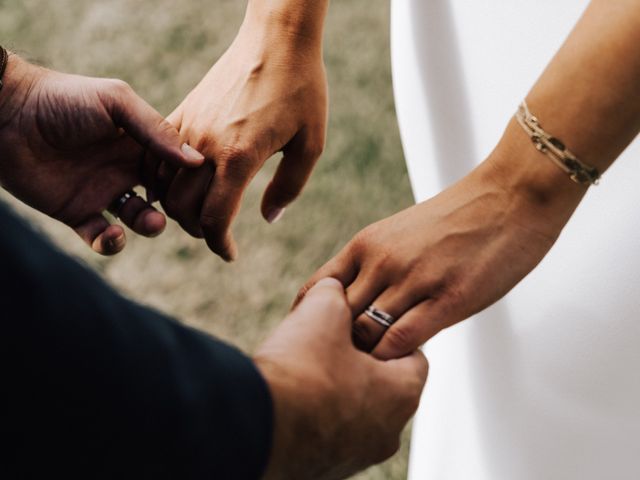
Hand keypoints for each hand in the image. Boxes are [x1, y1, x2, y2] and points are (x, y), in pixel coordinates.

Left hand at [0, 54, 203, 254]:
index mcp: (138, 142)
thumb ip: (156, 130)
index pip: (173, 166)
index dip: (186, 178)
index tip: (199, 187)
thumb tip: (197, 160)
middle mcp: (124, 169)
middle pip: (163, 195)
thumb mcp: (116, 102)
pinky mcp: (77, 213)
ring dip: (149, 226)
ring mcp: (101, 192)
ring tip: (151, 223)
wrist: (6, 115)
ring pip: (137, 218)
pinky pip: (101, 237)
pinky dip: (111, 243)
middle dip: (175, 207)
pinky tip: (112, 235)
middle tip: (182, 213)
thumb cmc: (62, 99)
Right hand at [155, 4, 327, 260]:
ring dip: (177, 208)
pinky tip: (181, 184)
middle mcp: (207, 145)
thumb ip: (289, 188)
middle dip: (198, 231)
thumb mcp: (311, 144)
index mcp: (240, 157)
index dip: (220, 245)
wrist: (276, 40)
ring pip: (164, 185)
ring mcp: (190, 127)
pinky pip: (157, 154)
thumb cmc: (302, 90)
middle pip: (182, 209)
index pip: (214, 219)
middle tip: (217, 233)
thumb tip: (269, 219)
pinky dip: (162, 177)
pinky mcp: (183, 111)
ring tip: (200, 211)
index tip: (230, 254)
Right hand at [255, 278, 427, 479]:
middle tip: (333, 341)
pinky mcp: (328, 468)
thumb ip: (335, 293)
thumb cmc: (300, 372)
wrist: (255, 426)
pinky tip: (294, 393)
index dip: (388, 332)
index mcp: (402, 394)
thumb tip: (332, 286)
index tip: (365, 323)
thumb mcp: (322, 313)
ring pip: (357, 410)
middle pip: (384, 384)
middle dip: (360, 360)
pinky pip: (332, 431)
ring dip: (339, 387)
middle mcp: (388, 431)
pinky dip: (319, 412)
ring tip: (308, 365)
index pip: (413, 355)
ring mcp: (359, 455)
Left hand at [298, 142, 586, 359]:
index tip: (318, 341)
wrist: (509, 196)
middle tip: (347, 365)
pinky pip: (403, 339)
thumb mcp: (398, 234)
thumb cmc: (455, 219)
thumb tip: (355, 308)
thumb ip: (373, 267)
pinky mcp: (449, 298)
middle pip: (337, 318)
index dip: (310, 321)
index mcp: (365, 244)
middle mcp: (381, 261)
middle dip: (337, 345)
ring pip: (366, 333)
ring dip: (368, 356)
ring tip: (378, 368)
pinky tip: (407, 360)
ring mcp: (414, 279)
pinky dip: (396, 357)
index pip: (315, 290)